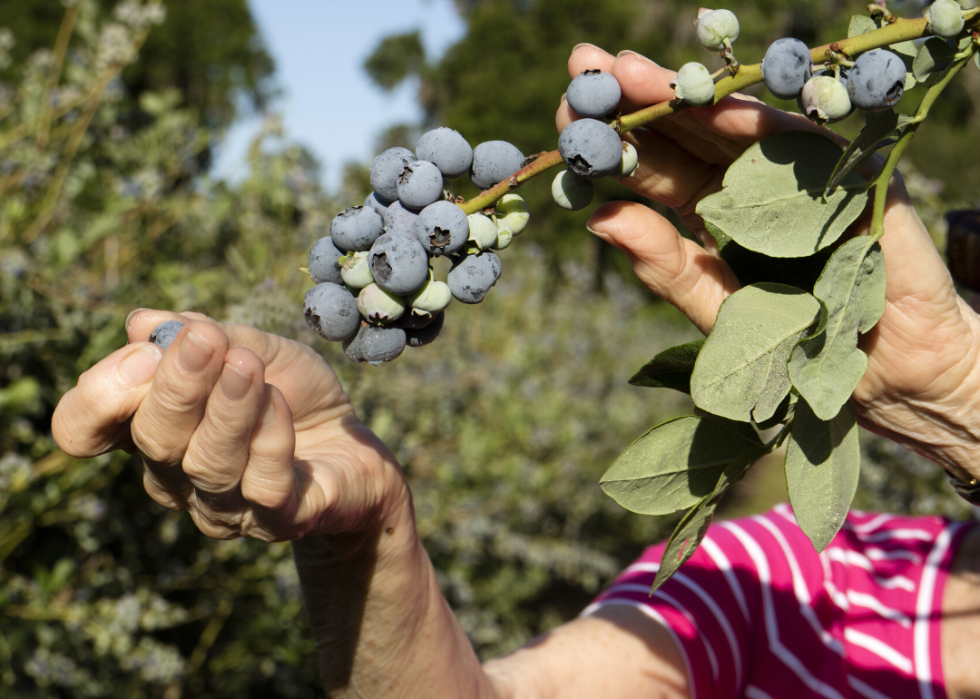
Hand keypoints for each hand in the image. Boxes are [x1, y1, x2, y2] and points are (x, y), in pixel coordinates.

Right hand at [52, 310, 409, 542]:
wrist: (355, 445)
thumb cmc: (292, 395)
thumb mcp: (253, 349)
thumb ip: (204, 334)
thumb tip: (143, 322)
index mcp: (152, 430)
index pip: (83, 430)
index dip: (98, 396)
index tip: (143, 352)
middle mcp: (176, 477)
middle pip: (153, 441)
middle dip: (177, 386)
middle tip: (206, 341)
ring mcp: (226, 507)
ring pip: (208, 464)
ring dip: (227, 409)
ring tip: (245, 365)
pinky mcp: (280, 520)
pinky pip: (265, 485)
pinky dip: (269, 438)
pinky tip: (278, 402)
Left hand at [560, 46, 979, 476]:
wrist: (892, 373)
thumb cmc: (799, 347)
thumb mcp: (719, 312)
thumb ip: (667, 268)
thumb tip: (599, 219)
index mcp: (709, 215)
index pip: (652, 171)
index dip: (610, 144)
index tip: (564, 118)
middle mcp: (744, 185)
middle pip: (683, 135)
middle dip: (634, 102)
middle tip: (585, 68)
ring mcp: (792, 173)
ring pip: (731, 125)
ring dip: (682, 96)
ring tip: (627, 71)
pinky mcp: (844, 175)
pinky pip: (799, 143)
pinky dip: (759, 123)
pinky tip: (713, 104)